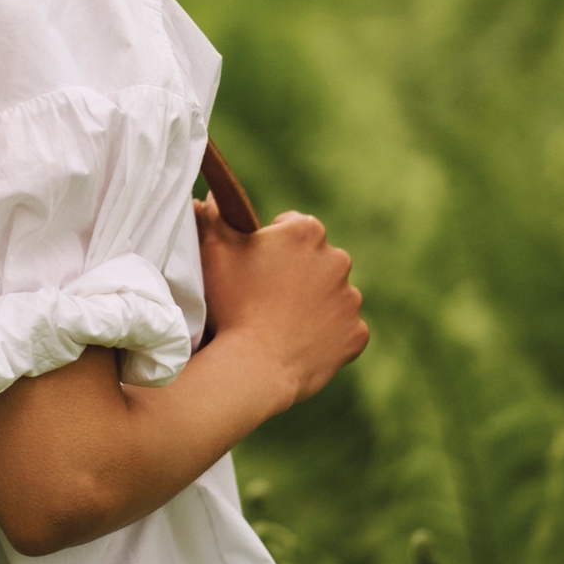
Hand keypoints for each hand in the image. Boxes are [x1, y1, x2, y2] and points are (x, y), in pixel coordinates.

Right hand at [194, 198, 368, 409]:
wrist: (254, 366)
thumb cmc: (231, 303)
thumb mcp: (213, 252)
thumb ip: (212, 217)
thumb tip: (206, 197)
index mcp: (306, 231)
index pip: (291, 226)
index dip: (271, 244)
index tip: (255, 264)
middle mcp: (338, 259)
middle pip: (316, 259)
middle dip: (297, 271)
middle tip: (266, 294)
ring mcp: (350, 299)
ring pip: (331, 293)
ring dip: (314, 301)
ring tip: (282, 321)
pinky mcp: (357, 333)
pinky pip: (343, 328)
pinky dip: (327, 333)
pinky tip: (301, 341)